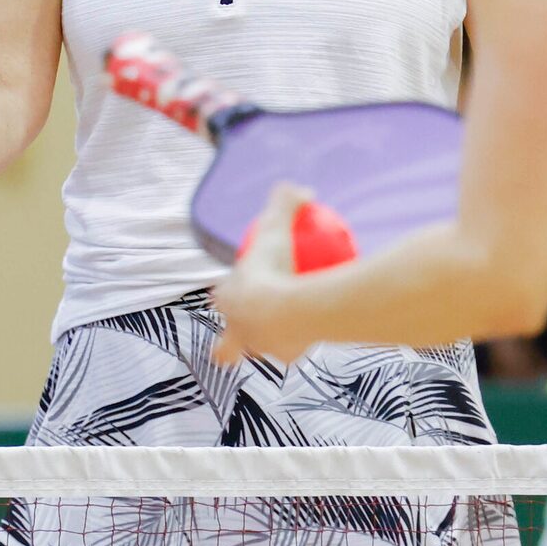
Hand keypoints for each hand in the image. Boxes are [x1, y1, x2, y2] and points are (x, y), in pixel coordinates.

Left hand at [210, 184, 312, 368]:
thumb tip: (301, 189)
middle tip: (252, 325)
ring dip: (272, 341)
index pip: (224, 295)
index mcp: (229, 301)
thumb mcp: (276, 228)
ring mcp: (262, 346)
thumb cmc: (274, 270)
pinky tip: (323, 330)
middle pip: (231, 338)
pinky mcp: (288, 356)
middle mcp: (240, 328)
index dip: (229, 292)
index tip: (243, 284)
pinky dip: (307, 340)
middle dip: (233, 339)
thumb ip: (285, 204)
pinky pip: (298, 348)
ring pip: (264, 348)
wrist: (289, 314)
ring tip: (289, 332)